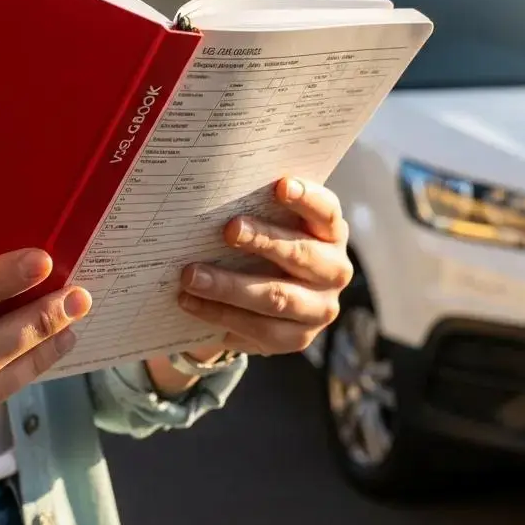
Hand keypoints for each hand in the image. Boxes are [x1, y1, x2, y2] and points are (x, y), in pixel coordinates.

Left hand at [177, 177, 352, 355]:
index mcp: (331, 232)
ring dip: (229, 286)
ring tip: (191, 276)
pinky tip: (191, 302)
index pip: (326, 211)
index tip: (281, 185)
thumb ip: (255, 208)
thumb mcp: (270, 224)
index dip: (306, 198)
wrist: (268, 299)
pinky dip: (220, 315)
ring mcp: (319, 308)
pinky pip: (258, 328)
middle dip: (263, 240)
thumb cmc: (266, 245)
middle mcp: (334, 270)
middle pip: (301, 254)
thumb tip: (210, 192)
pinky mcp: (297, 338)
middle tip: (228, 229)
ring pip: (276, 297)